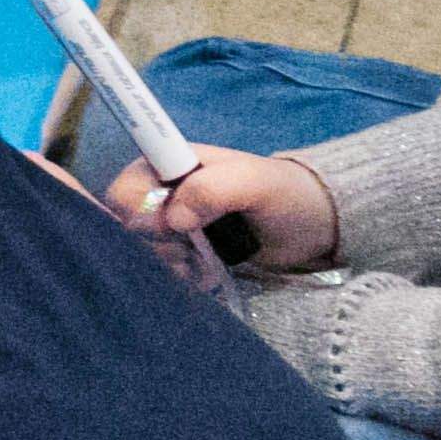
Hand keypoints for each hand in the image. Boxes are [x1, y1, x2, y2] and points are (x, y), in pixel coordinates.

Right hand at [110, 146, 343, 275]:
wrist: (314, 228)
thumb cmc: (285, 195)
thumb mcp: (254, 183)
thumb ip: (212, 190)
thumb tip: (173, 219)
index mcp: (170, 164)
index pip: (125, 187)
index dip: (136, 211)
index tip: (169, 228)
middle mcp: (164, 193)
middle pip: (127, 223)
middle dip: (153, 242)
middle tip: (187, 249)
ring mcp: (174, 225)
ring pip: (143, 249)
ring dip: (168, 262)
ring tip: (200, 263)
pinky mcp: (186, 252)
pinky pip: (163, 268)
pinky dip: (179, 275)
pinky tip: (203, 274)